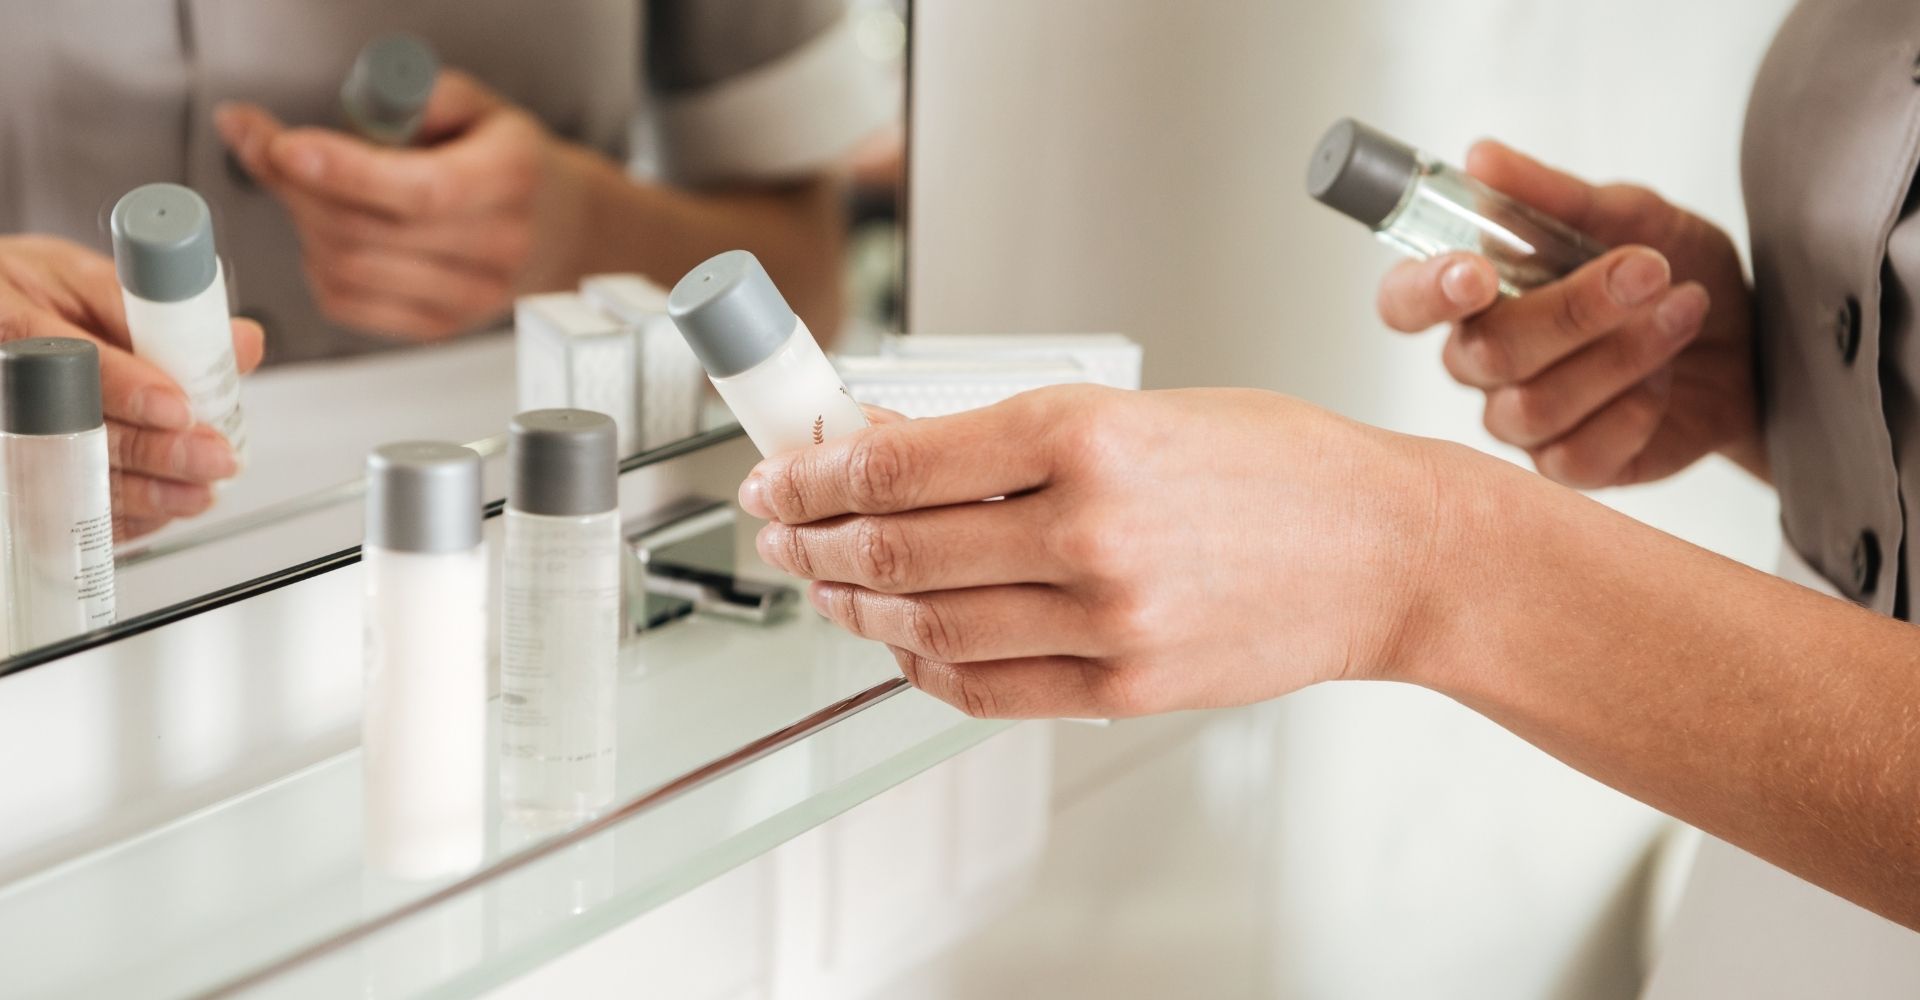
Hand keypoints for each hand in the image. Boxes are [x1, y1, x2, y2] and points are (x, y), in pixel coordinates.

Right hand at [0, 236, 263, 537]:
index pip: (68, 359)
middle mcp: (2, 379)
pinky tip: (159, 511)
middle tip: (213, 459)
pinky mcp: (14, 467)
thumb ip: (155, 312)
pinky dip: (116, 515)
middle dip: (153, 450)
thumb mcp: (79, 277)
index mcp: (11, 318)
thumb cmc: (25, 292)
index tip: (179, 409)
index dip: (127, 388)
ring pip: (69, 475)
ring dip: (143, 492)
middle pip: (73, 429)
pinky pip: (59, 506)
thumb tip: (242, 342)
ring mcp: (4, 431)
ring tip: (199, 493)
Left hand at [215, 70, 586, 339]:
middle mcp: (499, 245)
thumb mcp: (476, 106)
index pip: (423, 190)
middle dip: (298, 188)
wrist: (559, 227)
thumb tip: (346, 118)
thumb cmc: (506, 161)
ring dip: (303, 225)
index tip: (286, 146)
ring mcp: (472, 297)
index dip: (346, 173)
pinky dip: (316, 267)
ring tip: (304, 190)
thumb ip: (414, 98)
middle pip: (368, 232)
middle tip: (268, 149)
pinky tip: (327, 237)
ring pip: (348, 269)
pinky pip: (347, 304)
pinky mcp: (440, 327)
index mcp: (511, 177)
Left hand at [738, 386, 1452, 718]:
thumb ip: (1009, 435)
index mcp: (1087, 434)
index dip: (814, 470)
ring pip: (927, 624)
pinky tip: (899, 643)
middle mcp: (1087, 529)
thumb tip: (890, 441)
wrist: (1389, 550)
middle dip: (813, 539)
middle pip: (895, 546)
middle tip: (779, 529)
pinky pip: (985, 690)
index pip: (898, 460)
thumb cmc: (1282, 466)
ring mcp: (1106, 619)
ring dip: (854, 605)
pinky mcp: (1123, 685)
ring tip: (826, 584)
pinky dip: (923, 668)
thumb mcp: (1142, 410)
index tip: (779, 471)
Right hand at [1375, 141, 1758, 487]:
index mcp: (1477, 296)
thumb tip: (1481, 159)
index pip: (1405, 303)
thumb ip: (1551, 195)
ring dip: (1619, 354)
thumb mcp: (1627, 214)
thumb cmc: (1674, 273)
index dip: (1425, 293)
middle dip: (1572, 309)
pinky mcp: (1571, 465)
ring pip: (1534, 405)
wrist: (1753, 341)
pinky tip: (1667, 380)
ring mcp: (1523, 420)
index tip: (1476, 273)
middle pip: (1486, 352)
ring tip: (1684, 310)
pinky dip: (1633, 410)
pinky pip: (1577, 457)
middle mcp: (1485, 361)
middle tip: (1647, 268)